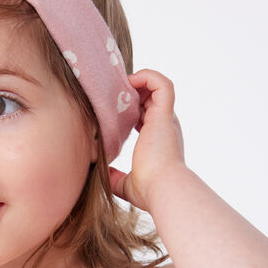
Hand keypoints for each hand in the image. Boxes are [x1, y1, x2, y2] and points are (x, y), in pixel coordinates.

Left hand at [110, 69, 186, 211]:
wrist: (163, 189)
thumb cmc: (148, 190)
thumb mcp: (125, 184)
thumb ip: (115, 176)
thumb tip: (102, 173)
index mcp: (156, 140)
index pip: (145, 115)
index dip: (130, 108)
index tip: (111, 109)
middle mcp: (164, 127)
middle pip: (150, 98)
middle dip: (132, 92)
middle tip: (110, 93)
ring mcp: (165, 119)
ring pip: (157, 87)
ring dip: (140, 81)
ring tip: (121, 84)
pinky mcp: (164, 114)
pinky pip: (161, 84)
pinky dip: (147, 77)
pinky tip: (131, 81)